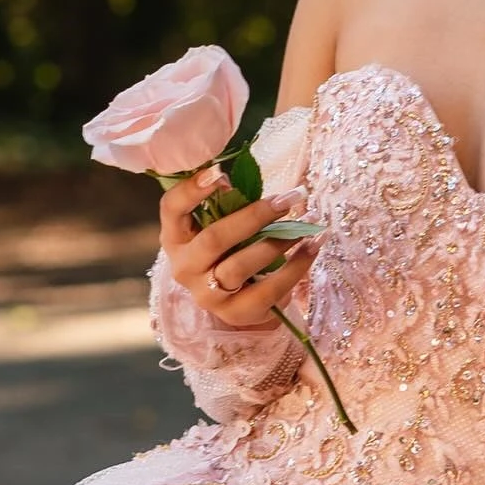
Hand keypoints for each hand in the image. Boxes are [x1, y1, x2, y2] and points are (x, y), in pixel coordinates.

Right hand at [158, 168, 326, 328]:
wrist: (234, 297)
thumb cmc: (227, 248)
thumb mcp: (217, 225)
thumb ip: (225, 204)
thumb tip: (239, 181)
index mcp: (175, 237)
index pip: (172, 209)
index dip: (191, 190)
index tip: (220, 171)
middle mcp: (185, 267)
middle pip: (214, 239)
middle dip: (254, 216)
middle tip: (288, 199)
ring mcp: (208, 294)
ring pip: (241, 266)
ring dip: (278, 242)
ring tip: (307, 223)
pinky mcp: (236, 313)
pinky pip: (268, 291)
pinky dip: (296, 266)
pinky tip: (313, 246)